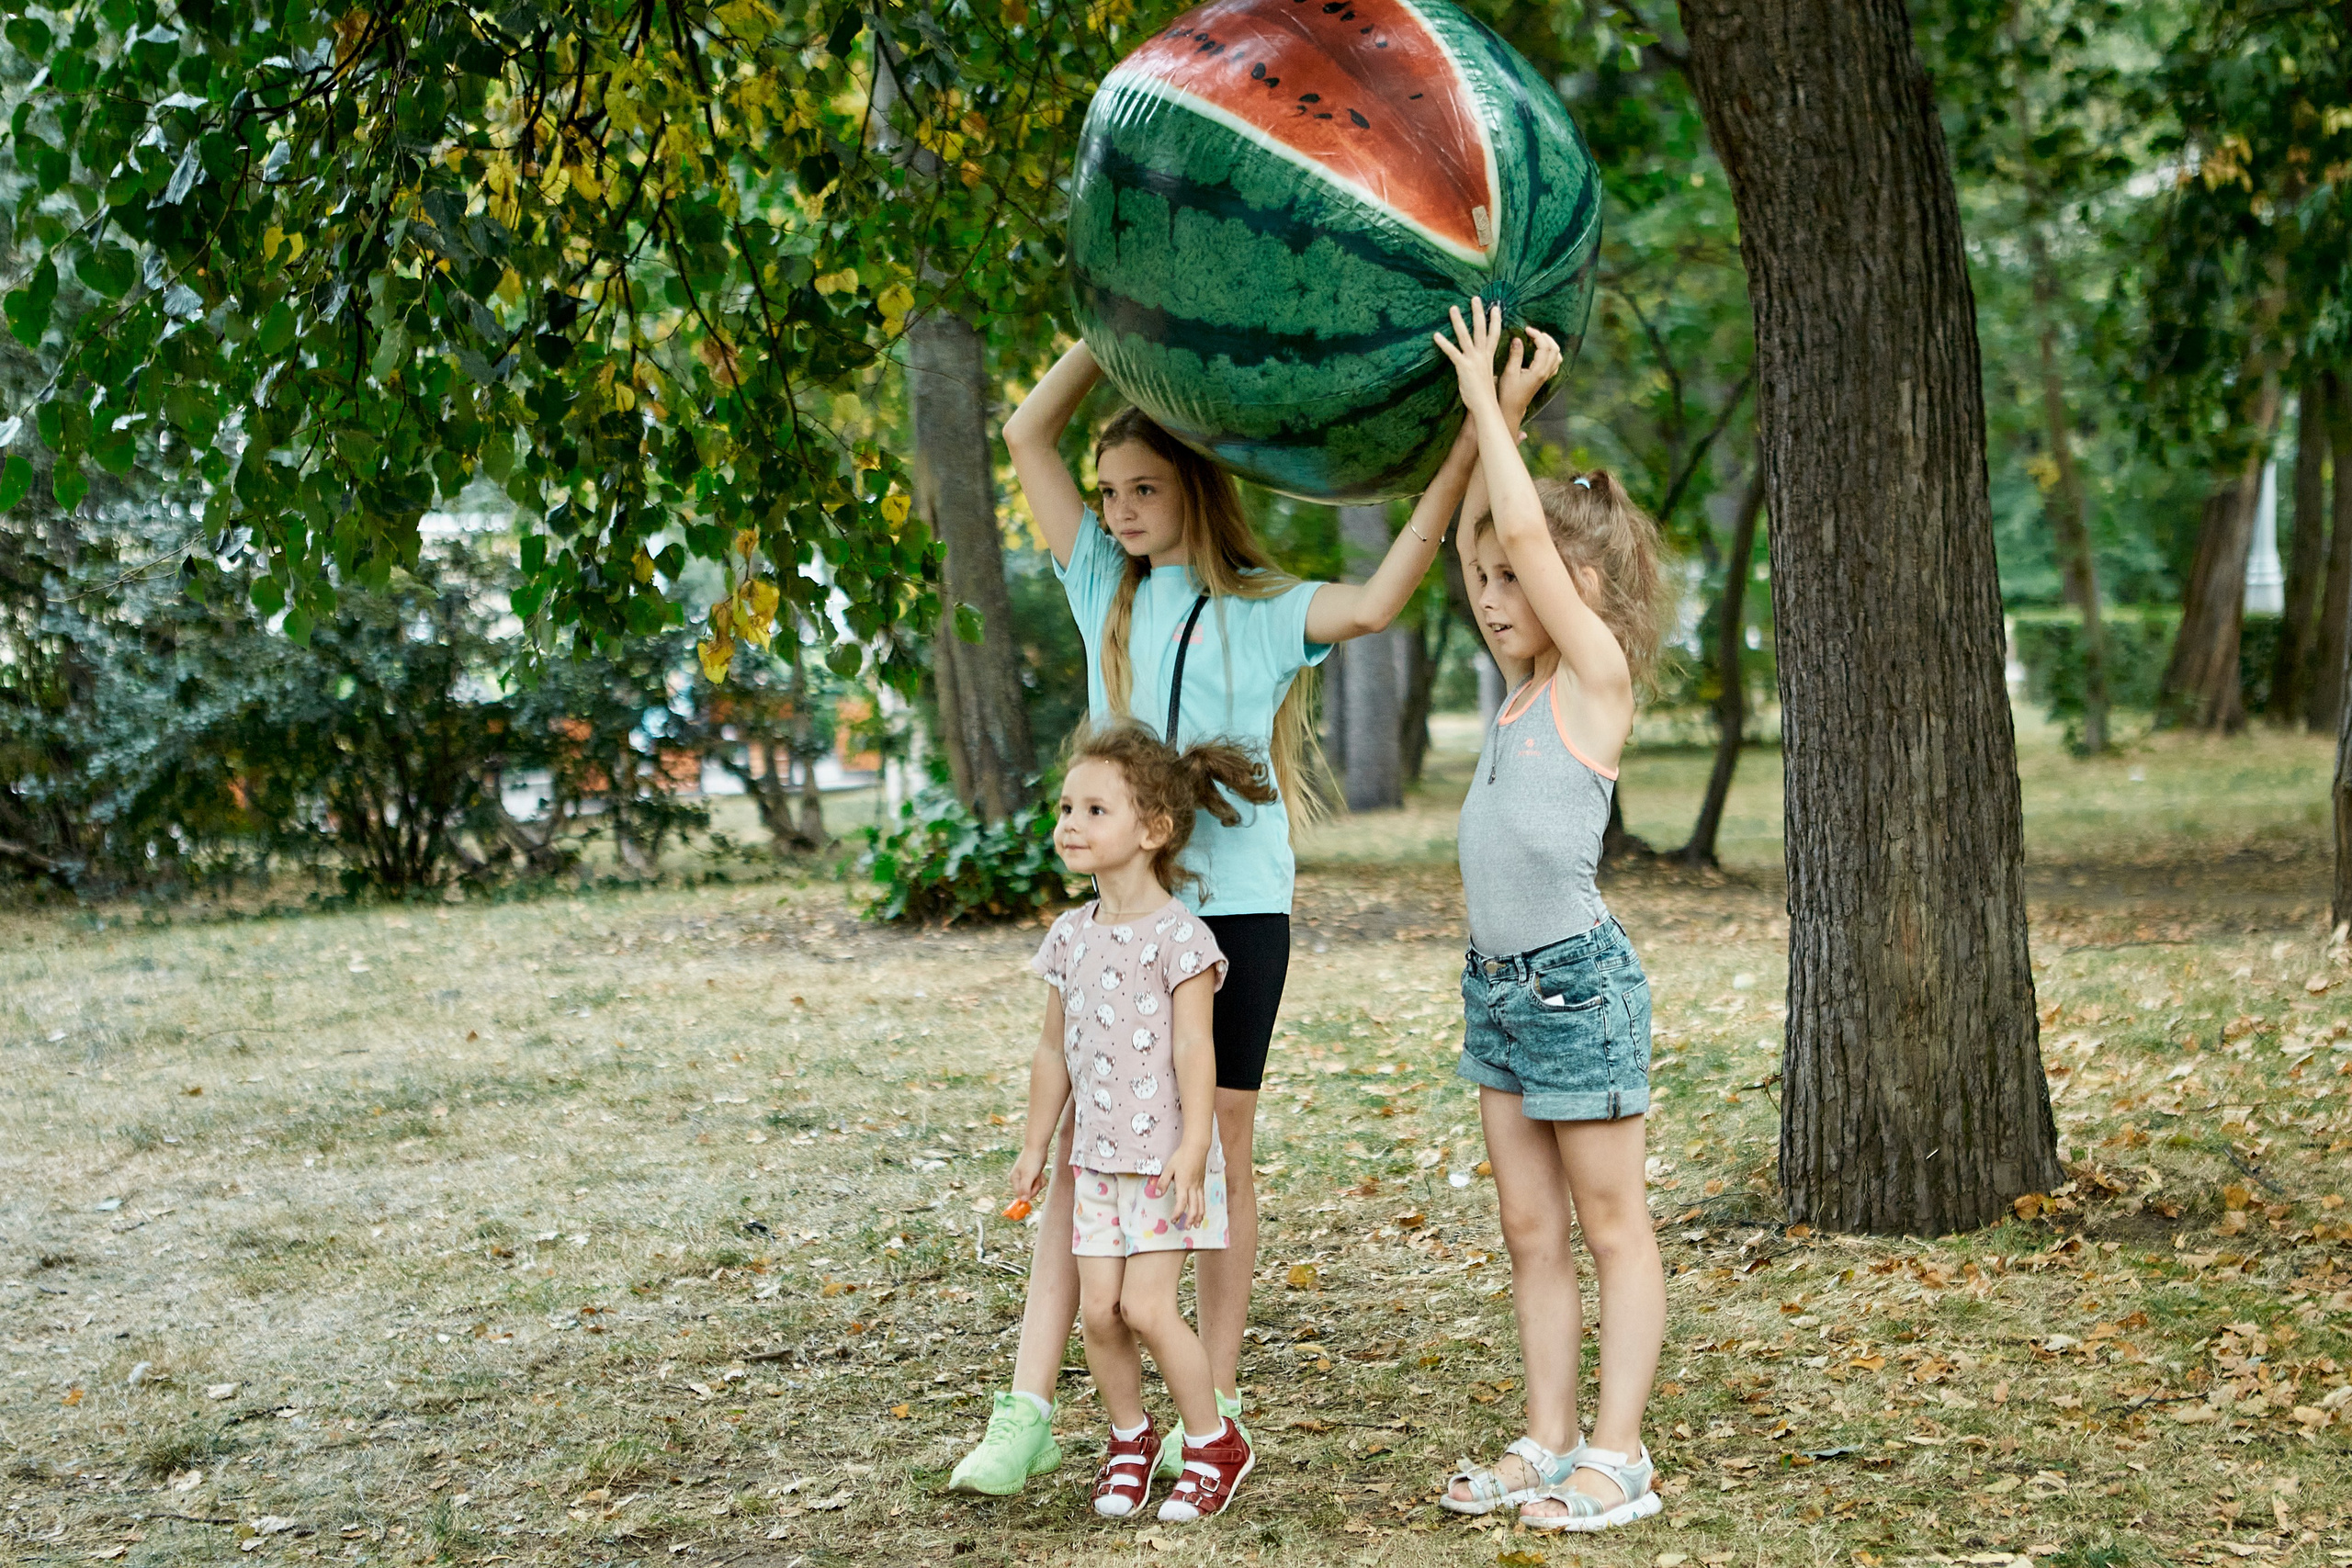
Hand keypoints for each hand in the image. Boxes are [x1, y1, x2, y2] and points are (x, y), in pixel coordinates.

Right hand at [1010, 1146, 1048, 1205]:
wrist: (1038, 1147)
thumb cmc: (1031, 1160)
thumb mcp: (1028, 1176)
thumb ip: (1025, 1189)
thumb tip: (1023, 1201)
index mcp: (1014, 1180)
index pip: (1020, 1195)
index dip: (1028, 1194)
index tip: (1033, 1188)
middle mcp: (1019, 1180)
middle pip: (1028, 1194)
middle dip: (1035, 1187)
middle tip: (1036, 1178)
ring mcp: (1026, 1178)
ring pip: (1035, 1189)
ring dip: (1039, 1183)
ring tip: (1038, 1174)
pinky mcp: (1033, 1176)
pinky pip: (1038, 1184)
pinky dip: (1041, 1180)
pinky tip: (1040, 1173)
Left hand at [1157, 1148, 1208, 1230]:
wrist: (1196, 1147)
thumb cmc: (1182, 1156)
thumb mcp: (1169, 1168)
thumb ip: (1163, 1182)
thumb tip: (1157, 1194)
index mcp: (1183, 1183)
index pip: (1181, 1203)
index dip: (1177, 1213)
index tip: (1173, 1220)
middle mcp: (1193, 1187)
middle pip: (1194, 1207)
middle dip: (1191, 1219)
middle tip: (1187, 1227)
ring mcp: (1199, 1185)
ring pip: (1201, 1204)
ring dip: (1199, 1216)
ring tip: (1197, 1225)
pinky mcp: (1202, 1183)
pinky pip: (1204, 1198)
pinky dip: (1203, 1208)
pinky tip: (1201, 1212)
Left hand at [1432, 298, 1508, 413]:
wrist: (1486, 406)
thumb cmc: (1486, 396)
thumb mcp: (1488, 378)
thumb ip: (1485, 369)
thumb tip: (1485, 369)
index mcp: (1489, 357)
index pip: (1494, 334)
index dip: (1495, 320)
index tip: (1496, 308)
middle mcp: (1482, 355)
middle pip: (1481, 329)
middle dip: (1478, 312)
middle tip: (1475, 298)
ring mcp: (1473, 360)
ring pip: (1465, 336)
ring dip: (1458, 321)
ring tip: (1453, 308)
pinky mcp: (1463, 367)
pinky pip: (1452, 352)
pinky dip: (1444, 343)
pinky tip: (1436, 335)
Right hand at [1498, 327, 1562, 424]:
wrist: (1511, 409)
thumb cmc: (1508, 393)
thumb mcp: (1509, 373)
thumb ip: (1515, 355)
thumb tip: (1518, 338)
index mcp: (1538, 371)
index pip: (1544, 347)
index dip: (1536, 335)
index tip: (1526, 329)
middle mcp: (1545, 373)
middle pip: (1554, 349)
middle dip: (1544, 337)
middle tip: (1532, 332)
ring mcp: (1546, 377)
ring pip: (1557, 356)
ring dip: (1550, 345)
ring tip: (1539, 339)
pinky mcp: (1543, 379)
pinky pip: (1555, 364)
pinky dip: (1552, 354)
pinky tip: (1542, 352)